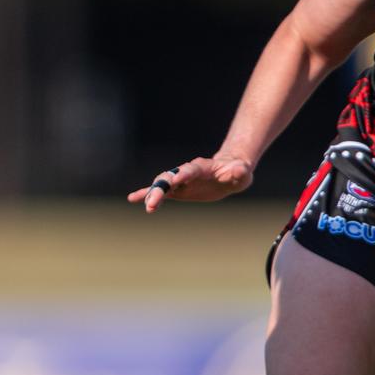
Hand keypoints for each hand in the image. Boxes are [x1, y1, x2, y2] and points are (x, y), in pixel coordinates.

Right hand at [126, 155, 254, 212]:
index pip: (189, 170)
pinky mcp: (178, 190)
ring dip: (153, 195)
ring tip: (147, 207)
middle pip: (169, 178)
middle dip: (160, 189)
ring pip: (162, 185)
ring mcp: (180, 181)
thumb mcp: (241, 171)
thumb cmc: (237, 171)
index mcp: (201, 167)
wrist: (230, 172)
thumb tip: (239, 170)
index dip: (181, 175)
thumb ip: (238, 170)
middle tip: (152, 203)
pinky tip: (133, 199)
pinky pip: (161, 192)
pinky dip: (147, 194)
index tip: (173, 182)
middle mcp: (186, 172)